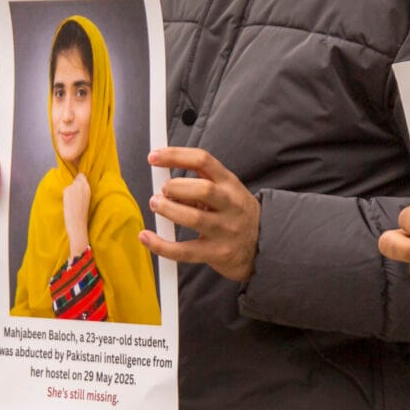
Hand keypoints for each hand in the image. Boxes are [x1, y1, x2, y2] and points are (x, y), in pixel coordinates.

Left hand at [62, 173, 92, 255]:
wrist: (78, 223)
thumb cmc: (83, 215)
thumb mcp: (86, 201)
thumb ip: (83, 192)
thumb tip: (76, 186)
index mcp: (88, 189)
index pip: (81, 176)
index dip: (78, 181)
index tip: (77, 187)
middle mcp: (82, 186)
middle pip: (75, 179)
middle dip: (73, 186)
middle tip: (73, 197)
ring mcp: (74, 187)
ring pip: (69, 185)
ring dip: (68, 192)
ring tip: (71, 202)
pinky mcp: (67, 190)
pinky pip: (64, 190)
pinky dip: (65, 196)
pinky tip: (68, 203)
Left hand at [145, 147, 258, 281]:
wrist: (262, 245)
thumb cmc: (235, 213)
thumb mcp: (226, 190)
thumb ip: (199, 182)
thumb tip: (164, 181)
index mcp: (230, 183)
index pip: (203, 160)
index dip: (175, 156)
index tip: (153, 156)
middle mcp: (231, 205)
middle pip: (203, 189)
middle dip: (175, 187)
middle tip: (162, 192)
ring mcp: (225, 230)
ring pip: (194, 218)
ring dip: (168, 210)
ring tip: (157, 206)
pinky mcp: (217, 253)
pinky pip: (185, 251)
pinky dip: (161, 245)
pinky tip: (147, 237)